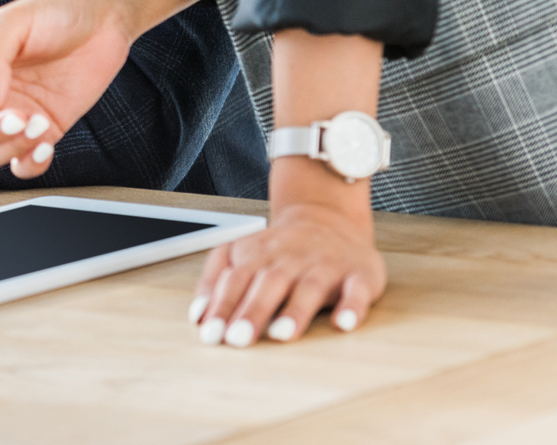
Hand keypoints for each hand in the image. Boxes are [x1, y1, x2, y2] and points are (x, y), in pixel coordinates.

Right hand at [0, 0, 211, 176]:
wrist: (103, 18)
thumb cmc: (55, 10)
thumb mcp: (14, 22)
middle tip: (22, 117)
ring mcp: (17, 115)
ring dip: (13, 148)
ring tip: (40, 124)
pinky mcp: (45, 129)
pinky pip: (25, 163)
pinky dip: (30, 165)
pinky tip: (47, 147)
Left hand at [190, 193, 385, 346]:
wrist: (327, 218)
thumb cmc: (279, 249)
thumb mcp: (241, 254)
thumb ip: (215, 280)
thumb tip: (197, 316)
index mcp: (259, 255)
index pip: (236, 280)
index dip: (223, 306)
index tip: (211, 334)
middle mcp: (291, 259)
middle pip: (269, 284)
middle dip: (253, 311)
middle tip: (238, 339)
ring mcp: (325, 265)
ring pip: (310, 287)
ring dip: (296, 311)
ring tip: (282, 334)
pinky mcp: (358, 274)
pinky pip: (357, 290)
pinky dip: (352, 307)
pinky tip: (344, 323)